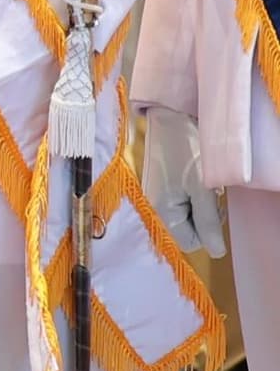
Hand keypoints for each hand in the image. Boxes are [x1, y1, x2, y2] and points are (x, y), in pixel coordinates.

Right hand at [141, 104, 215, 255]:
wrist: (170, 117)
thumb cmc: (186, 151)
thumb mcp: (202, 189)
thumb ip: (208, 223)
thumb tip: (217, 252)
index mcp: (160, 212)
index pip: (189, 243)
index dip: (206, 231)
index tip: (211, 208)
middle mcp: (153, 208)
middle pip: (187, 231)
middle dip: (203, 218)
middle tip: (208, 195)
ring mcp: (155, 196)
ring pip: (187, 217)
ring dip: (200, 206)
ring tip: (202, 184)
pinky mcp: (159, 186)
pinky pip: (181, 204)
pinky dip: (192, 196)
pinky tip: (194, 180)